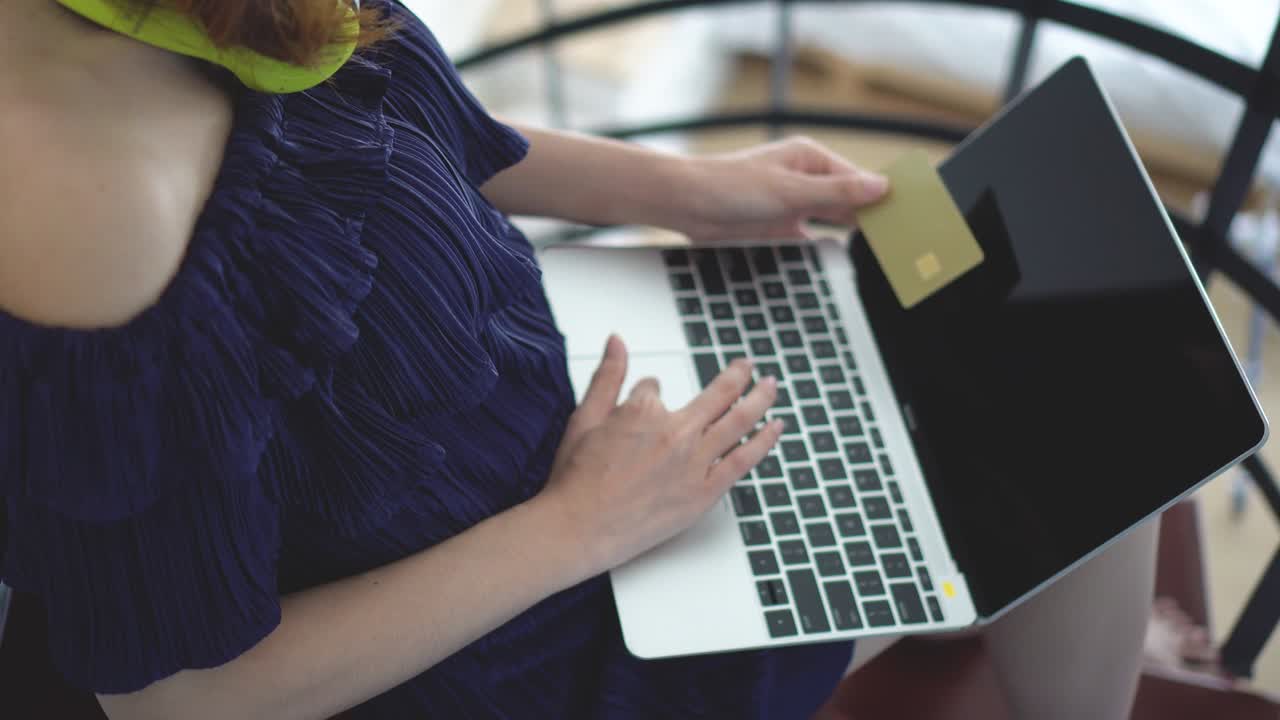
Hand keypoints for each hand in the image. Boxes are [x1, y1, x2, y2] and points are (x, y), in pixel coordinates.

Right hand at [535, 335, 782, 577]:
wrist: (579, 528)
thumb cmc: (577, 480)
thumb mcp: (584, 417)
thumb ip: (607, 376)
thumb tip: (617, 342)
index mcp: (644, 411)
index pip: (656, 389)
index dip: (651, 394)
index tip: (647, 401)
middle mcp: (676, 433)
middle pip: (718, 395)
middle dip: (737, 375)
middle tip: (747, 367)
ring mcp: (694, 463)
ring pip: (739, 421)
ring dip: (760, 398)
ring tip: (771, 386)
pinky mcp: (704, 493)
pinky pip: (743, 461)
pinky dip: (763, 441)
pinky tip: (775, 428)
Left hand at [673, 136, 889, 241]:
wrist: (684, 204)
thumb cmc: (728, 184)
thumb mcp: (789, 191)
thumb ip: (835, 194)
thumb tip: (879, 187)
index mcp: (811, 159)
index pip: (858, 180)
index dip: (883, 198)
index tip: (907, 215)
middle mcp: (805, 180)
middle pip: (849, 202)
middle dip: (873, 219)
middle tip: (902, 240)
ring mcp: (792, 205)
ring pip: (833, 223)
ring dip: (852, 236)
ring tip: (881, 252)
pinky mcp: (778, 228)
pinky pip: (811, 241)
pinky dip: (826, 250)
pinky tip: (844, 260)